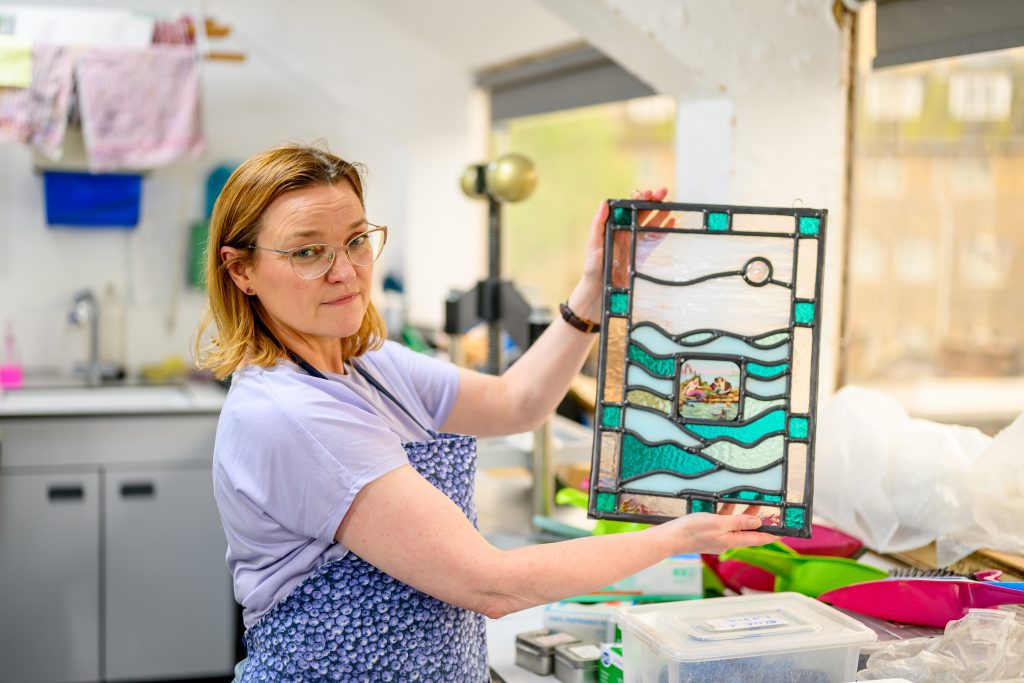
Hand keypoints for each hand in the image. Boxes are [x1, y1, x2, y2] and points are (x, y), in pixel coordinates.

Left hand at [569, 188, 673, 321]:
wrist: (600, 289)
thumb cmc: (593, 266)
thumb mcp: (594, 243)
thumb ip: (598, 223)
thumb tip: (604, 203)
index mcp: (615, 227)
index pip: (629, 209)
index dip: (639, 199)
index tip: (648, 192)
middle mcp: (626, 232)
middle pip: (643, 213)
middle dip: (653, 202)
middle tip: (663, 192)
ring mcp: (636, 242)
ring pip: (651, 224)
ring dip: (661, 213)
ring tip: (670, 204)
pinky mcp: (643, 253)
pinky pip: (655, 239)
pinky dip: (664, 230)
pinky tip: (671, 222)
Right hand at [652, 504, 775, 554]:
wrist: (669, 538)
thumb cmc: (691, 531)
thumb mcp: (718, 523)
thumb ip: (739, 522)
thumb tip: (757, 522)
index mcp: (732, 541)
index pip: (758, 539)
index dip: (773, 535)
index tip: (786, 531)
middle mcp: (727, 540)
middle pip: (749, 531)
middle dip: (761, 521)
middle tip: (773, 510)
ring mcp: (718, 535)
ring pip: (737, 524)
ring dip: (745, 514)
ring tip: (754, 501)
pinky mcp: (708, 530)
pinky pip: (724, 520)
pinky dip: (729, 512)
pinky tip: (728, 501)